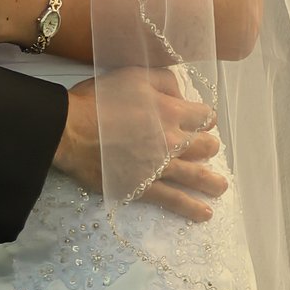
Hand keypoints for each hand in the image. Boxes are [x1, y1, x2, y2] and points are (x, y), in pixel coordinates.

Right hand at [53, 70, 227, 222]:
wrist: (70, 129)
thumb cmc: (97, 100)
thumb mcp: (134, 75)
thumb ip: (165, 81)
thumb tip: (182, 94)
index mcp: (172, 111)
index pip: (205, 117)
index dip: (205, 118)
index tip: (202, 122)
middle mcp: (172, 140)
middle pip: (206, 147)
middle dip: (209, 147)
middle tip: (207, 151)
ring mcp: (160, 167)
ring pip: (197, 177)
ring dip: (212, 183)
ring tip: (220, 188)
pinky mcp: (144, 187)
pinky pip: (174, 200)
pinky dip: (191, 208)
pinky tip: (204, 214)